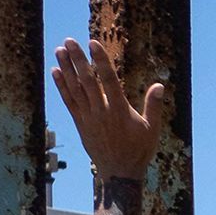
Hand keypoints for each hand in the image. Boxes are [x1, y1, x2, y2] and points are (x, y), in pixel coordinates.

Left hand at [50, 39, 168, 181]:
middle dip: (78, 59)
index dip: (100, 60)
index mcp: (119, 110)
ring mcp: (88, 117)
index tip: (92, 44)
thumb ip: (153, 106)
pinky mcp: (80, 123)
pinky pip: (68, 101)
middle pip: (87, 81)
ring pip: (75, 88)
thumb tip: (159, 85)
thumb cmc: (138, 151)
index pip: (108, 80)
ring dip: (66, 68)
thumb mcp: (152, 129)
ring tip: (60, 50)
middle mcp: (101, 111)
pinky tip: (56, 72)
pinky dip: (61, 86)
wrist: (119, 173)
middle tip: (69, 40)